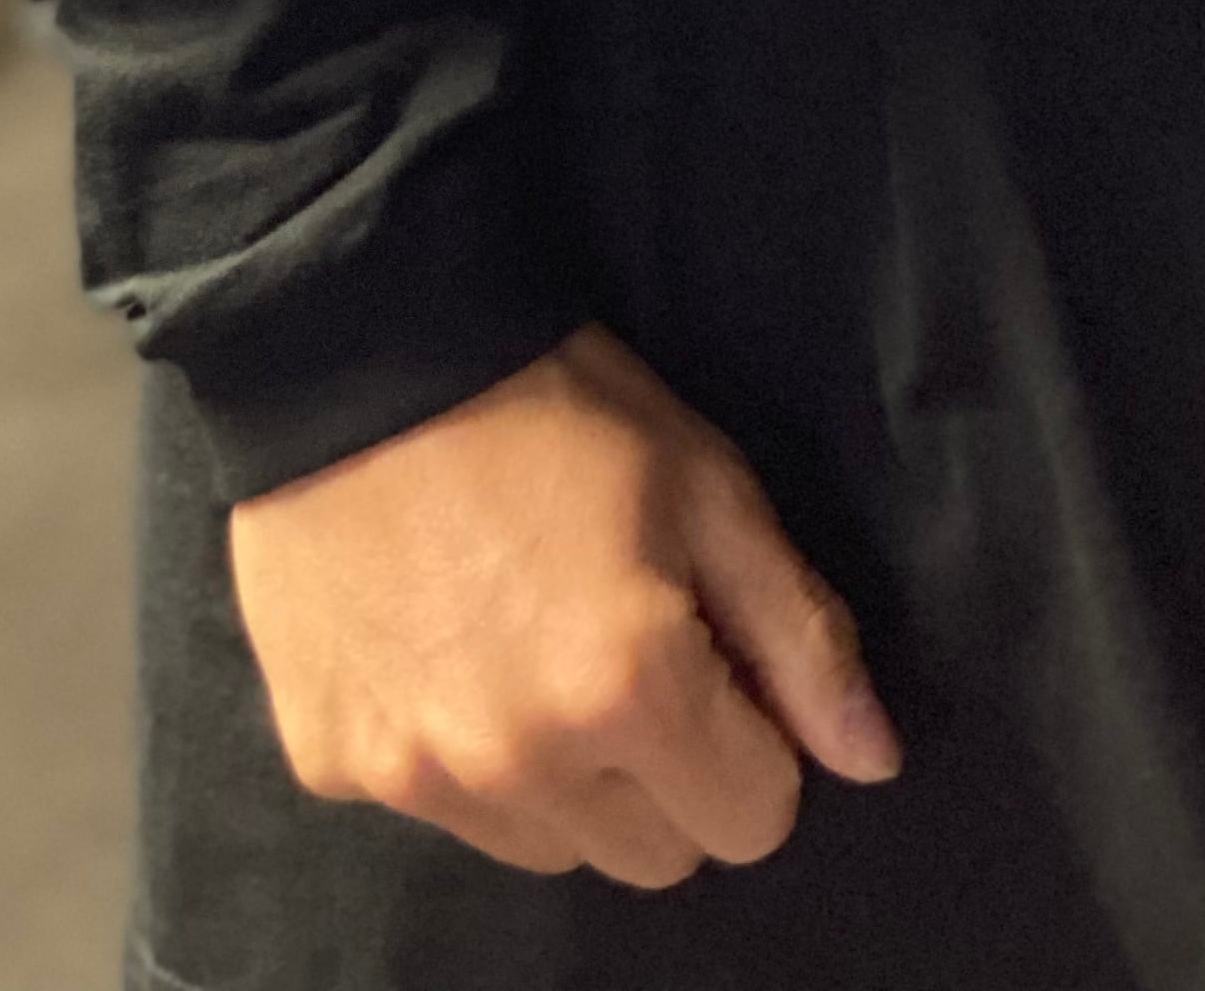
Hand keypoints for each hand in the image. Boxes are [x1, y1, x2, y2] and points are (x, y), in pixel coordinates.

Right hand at [232, 325, 902, 883]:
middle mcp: (521, 764)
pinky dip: (455, 754)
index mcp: (631, 692)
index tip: (718, 658)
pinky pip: (437, 810)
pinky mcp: (330, 763)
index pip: (754, 822)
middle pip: (652, 856)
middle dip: (668, 773)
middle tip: (629, 649)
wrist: (360, 347)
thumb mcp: (710, 487)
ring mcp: (413, 777)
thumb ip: (800, 635)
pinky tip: (444, 643)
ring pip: (546, 849)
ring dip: (565, 778)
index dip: (756, 740)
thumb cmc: (557, 404)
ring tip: (534, 643)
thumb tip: (874, 757)